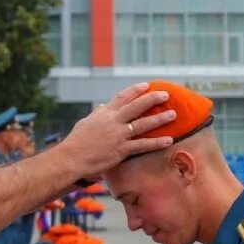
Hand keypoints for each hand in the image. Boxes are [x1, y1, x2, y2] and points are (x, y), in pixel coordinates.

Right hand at [61, 83, 176, 175]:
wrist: (71, 158)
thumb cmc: (75, 142)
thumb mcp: (85, 123)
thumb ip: (96, 114)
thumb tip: (102, 107)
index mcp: (105, 113)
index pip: (123, 97)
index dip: (136, 90)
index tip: (147, 85)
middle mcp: (114, 121)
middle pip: (137, 106)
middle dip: (152, 99)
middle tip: (166, 94)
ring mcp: (118, 135)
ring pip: (143, 124)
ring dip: (160, 118)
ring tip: (173, 114)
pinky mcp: (121, 150)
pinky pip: (143, 145)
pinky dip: (156, 142)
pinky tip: (169, 140)